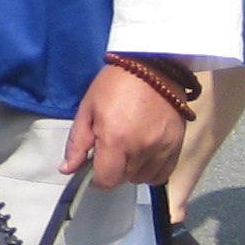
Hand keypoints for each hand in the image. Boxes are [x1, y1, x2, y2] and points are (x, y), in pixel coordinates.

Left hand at [61, 58, 187, 189]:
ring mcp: (162, 148)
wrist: (154, 63)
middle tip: (111, 149)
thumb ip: (77, 142)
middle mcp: (141, 149)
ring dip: (133, 170)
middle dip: (114, 170)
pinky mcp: (177, 144)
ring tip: (129, 149)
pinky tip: (145, 155)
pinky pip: (164, 172)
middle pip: (124, 179)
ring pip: (144, 178)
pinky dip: (152, 169)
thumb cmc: (117, 82)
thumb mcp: (88, 108)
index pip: (106, 181)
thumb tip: (68, 169)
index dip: (96, 178)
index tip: (94, 166)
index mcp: (116, 140)